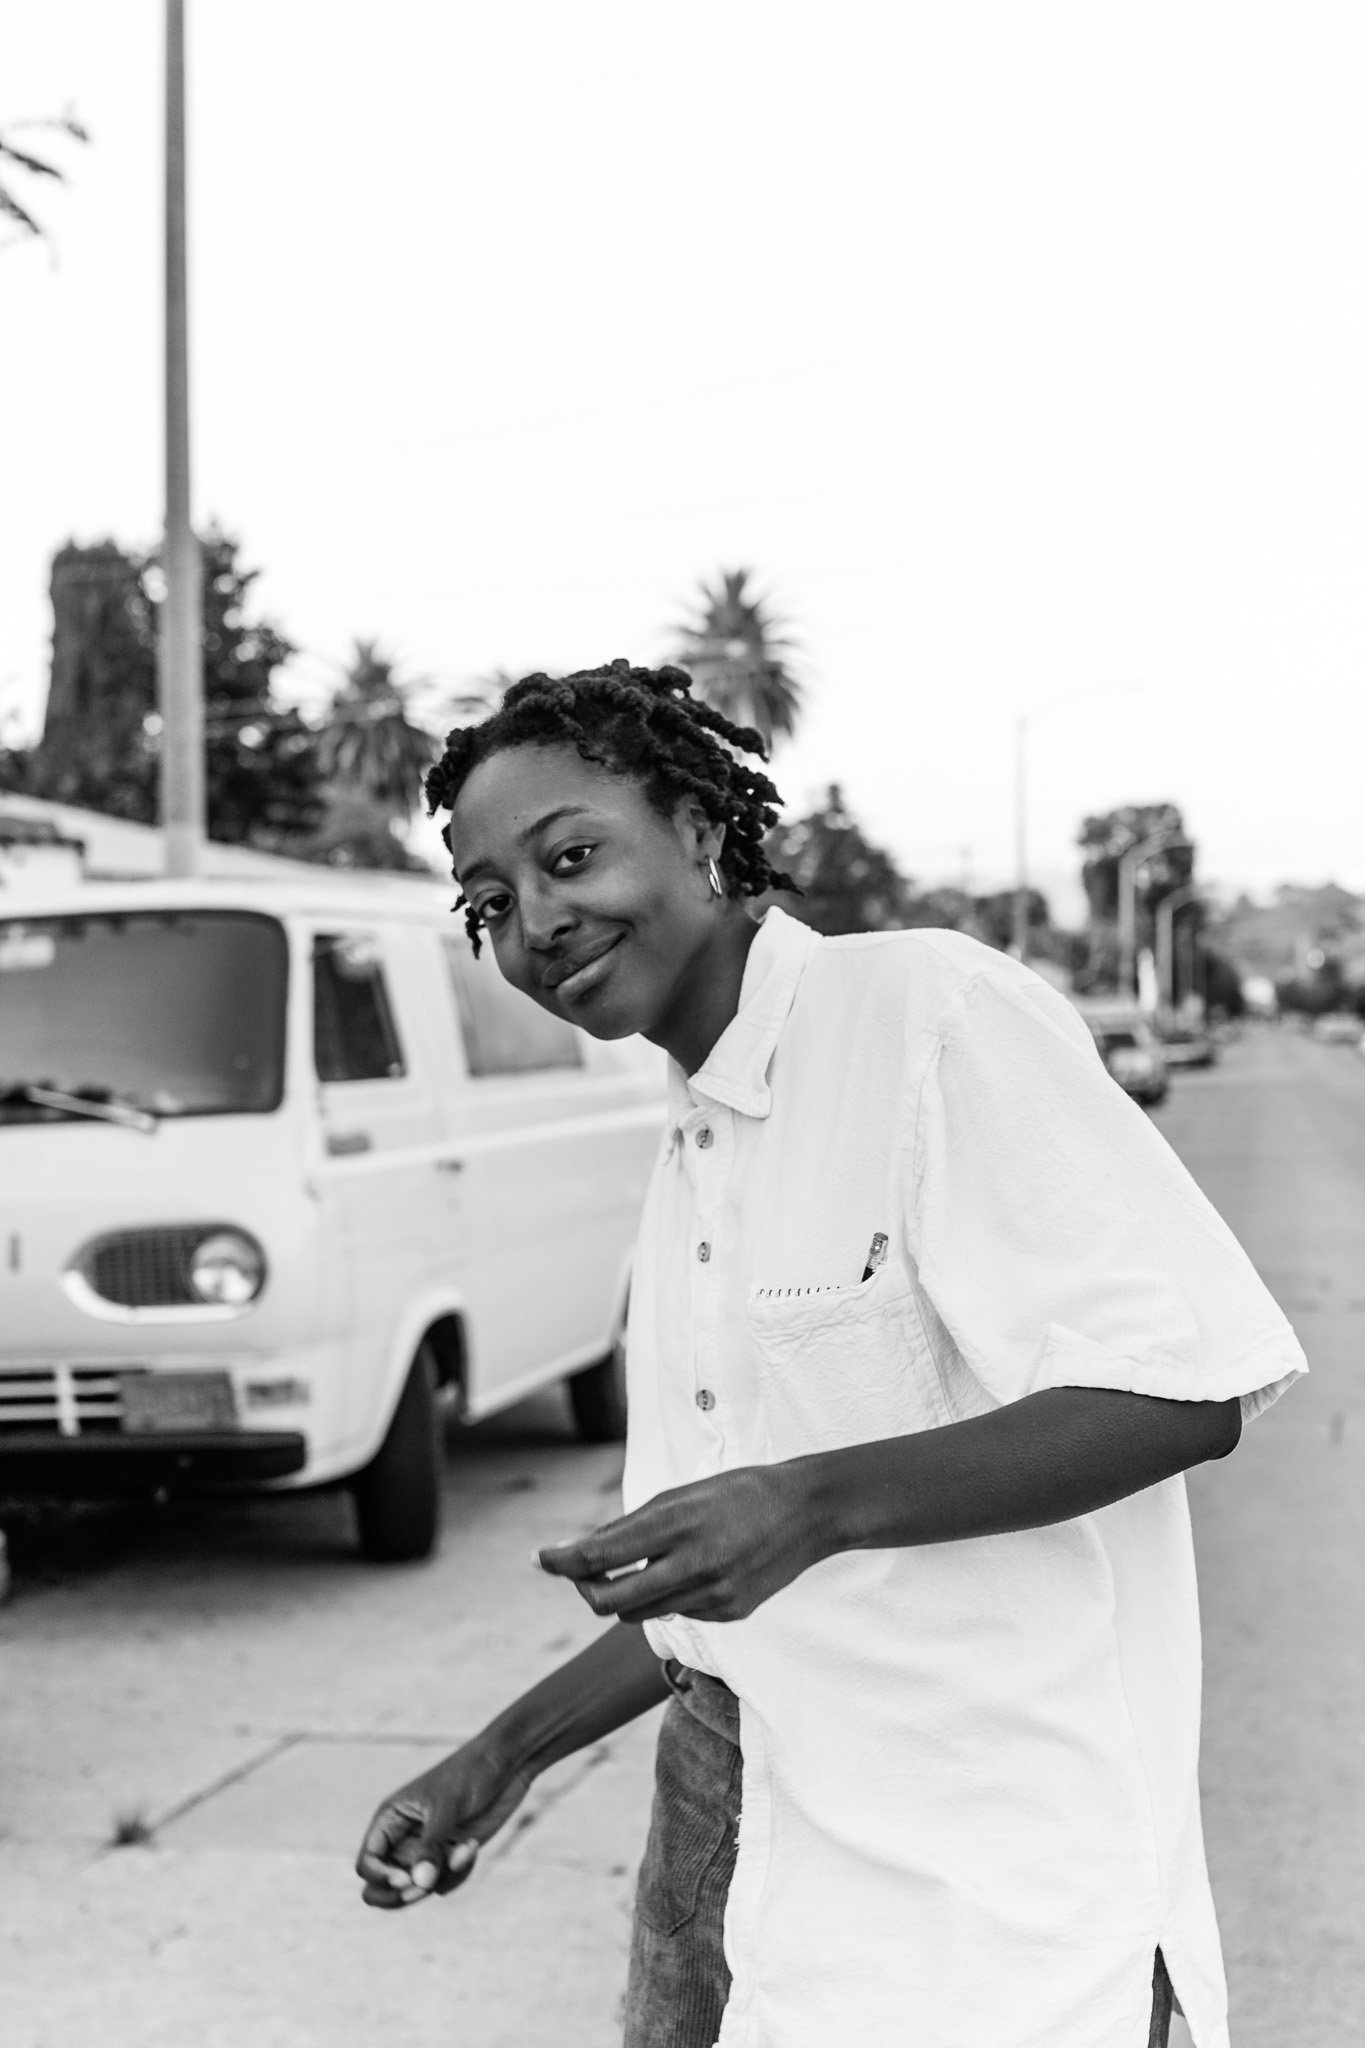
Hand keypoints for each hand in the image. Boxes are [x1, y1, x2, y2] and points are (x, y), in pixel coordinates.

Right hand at [355, 1736, 531, 1909]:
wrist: (505, 1764)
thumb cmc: (470, 1773)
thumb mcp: (446, 1806)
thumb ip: (431, 1846)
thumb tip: (420, 1884)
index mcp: (390, 1819)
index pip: (367, 1863)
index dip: (379, 1878)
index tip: (406, 1878)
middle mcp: (403, 1839)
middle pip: (381, 1888)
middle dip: (402, 1896)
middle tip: (426, 1887)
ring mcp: (426, 1851)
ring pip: (417, 1889)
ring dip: (442, 1878)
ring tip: (465, 1850)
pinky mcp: (449, 1857)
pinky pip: (443, 1885)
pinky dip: (458, 1874)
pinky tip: (473, 1847)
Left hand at [537, 1462, 820, 1624]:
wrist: (807, 1511)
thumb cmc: (738, 1492)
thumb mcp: (681, 1495)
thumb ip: (632, 1527)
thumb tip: (583, 1551)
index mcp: (676, 1524)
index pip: (600, 1555)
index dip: (562, 1561)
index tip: (541, 1559)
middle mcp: (692, 1565)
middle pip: (610, 1601)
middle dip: (586, 1589)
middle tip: (582, 1574)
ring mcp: (713, 1596)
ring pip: (642, 1613)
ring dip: (627, 1594)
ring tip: (640, 1566)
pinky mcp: (729, 1615)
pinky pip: (678, 1614)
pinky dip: (669, 1598)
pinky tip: (690, 1572)